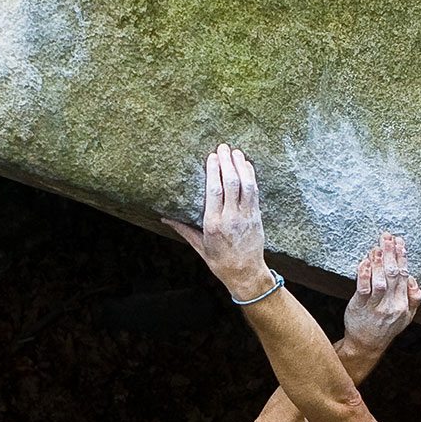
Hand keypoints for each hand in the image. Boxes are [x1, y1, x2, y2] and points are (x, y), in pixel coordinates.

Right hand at [164, 144, 272, 299]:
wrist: (246, 274)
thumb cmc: (220, 262)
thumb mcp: (199, 246)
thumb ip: (183, 229)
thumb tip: (164, 217)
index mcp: (213, 224)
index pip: (214, 192)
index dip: (213, 171)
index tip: (211, 156)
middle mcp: (230, 218)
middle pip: (230, 184)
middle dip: (227, 163)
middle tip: (223, 147)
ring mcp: (246, 217)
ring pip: (245, 185)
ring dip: (241, 166)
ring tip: (235, 151)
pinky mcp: (256, 217)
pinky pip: (255, 192)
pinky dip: (251, 176)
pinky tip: (247, 164)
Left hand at [343, 233, 420, 351]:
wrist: (366, 345)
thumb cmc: (385, 328)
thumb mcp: (406, 317)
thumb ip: (413, 298)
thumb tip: (413, 278)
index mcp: (403, 304)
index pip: (404, 275)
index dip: (402, 257)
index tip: (400, 242)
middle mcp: (391, 305)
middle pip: (394, 275)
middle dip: (391, 254)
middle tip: (387, 237)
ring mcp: (376, 306)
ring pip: (380, 281)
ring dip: (379, 263)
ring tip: (377, 247)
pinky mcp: (360, 307)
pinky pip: (363, 289)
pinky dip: (364, 274)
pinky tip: (364, 263)